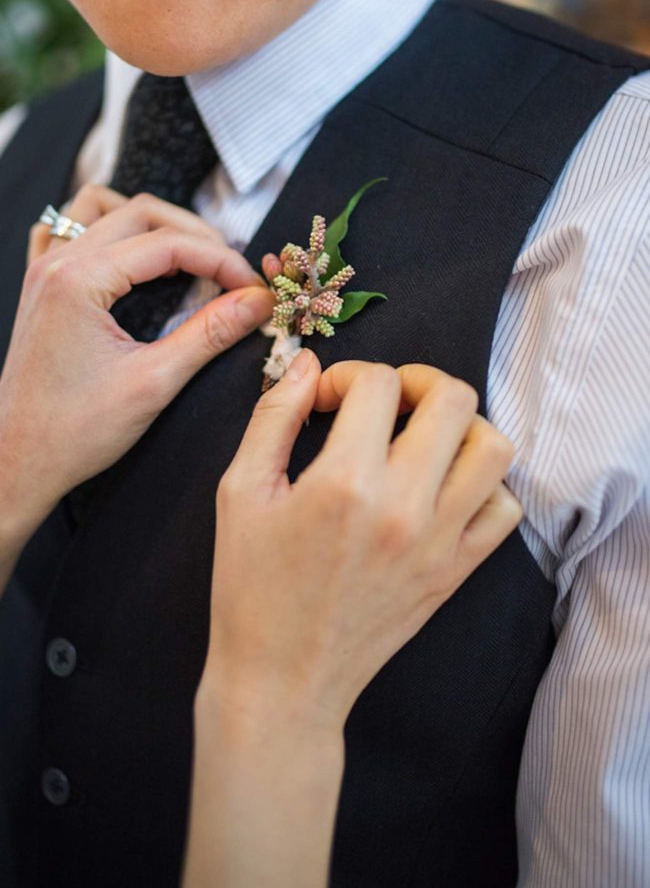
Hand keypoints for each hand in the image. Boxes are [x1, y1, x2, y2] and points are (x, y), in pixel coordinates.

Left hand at [0, 185, 274, 561]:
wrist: (18, 461)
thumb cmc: (74, 432)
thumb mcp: (155, 382)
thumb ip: (209, 334)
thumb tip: (255, 304)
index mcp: (80, 280)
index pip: (169, 243)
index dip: (221, 260)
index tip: (251, 289)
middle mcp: (57, 263)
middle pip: (140, 214)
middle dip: (195, 236)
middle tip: (231, 274)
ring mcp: (43, 272)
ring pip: (102, 209)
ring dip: (150, 223)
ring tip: (187, 256)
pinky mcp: (40, 288)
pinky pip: (67, 230)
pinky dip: (104, 229)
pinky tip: (127, 256)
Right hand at [203, 352, 521, 735]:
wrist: (283, 681)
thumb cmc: (251, 589)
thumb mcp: (240, 493)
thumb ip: (274, 417)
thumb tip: (309, 365)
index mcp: (344, 483)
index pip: (378, 383)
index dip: (347, 374)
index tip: (327, 401)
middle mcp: (405, 507)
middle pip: (453, 398)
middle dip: (416, 380)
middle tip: (385, 401)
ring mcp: (440, 542)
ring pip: (493, 447)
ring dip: (461, 425)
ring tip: (422, 437)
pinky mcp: (456, 571)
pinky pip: (504, 508)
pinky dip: (484, 484)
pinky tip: (442, 486)